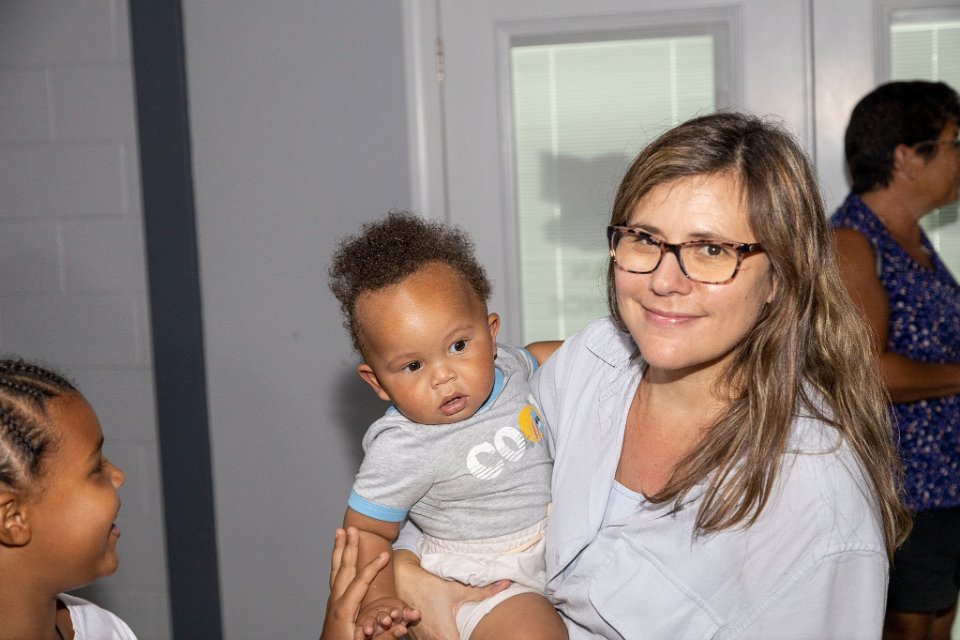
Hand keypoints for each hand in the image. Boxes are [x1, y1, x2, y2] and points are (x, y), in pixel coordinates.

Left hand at [320, 528, 417, 639]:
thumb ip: (384, 636)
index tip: (386, 554)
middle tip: (352, 528)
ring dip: (338, 550)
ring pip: (336, 571)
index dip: (374, 567)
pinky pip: (335, 578)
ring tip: (339, 532)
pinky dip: (338, 563)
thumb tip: (403, 626)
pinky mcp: (333, 607)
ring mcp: (332, 604)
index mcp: (343, 611)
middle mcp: (335, 604)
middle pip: (342, 570)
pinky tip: (341, 557)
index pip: (360, 583)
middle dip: (348, 547)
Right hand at [394, 550, 508, 639]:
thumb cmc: (429, 584)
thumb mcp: (457, 589)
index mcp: (445, 635)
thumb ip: (483, 592)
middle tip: (472, 632)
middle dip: (463, 638)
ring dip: (450, 637)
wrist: (402, 579)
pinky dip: (438, 637)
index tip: (481, 637)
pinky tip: (445, 628)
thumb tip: (506, 584)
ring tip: (458, 630)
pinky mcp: (415, 637)